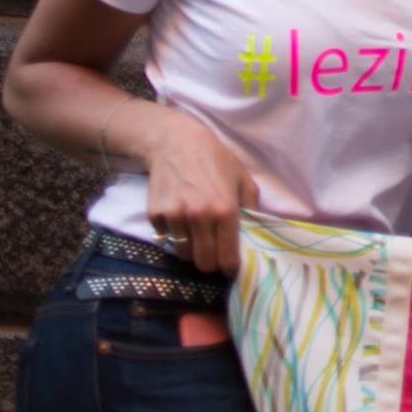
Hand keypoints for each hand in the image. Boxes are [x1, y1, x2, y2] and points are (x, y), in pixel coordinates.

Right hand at [142, 109, 258, 275]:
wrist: (176, 143)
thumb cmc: (215, 160)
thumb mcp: (242, 178)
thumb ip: (251, 206)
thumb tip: (255, 231)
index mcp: (226, 210)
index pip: (227, 257)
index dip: (229, 267)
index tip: (230, 268)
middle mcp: (200, 217)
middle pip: (204, 263)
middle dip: (210, 263)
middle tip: (214, 254)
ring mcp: (175, 217)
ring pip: (184, 254)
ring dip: (191, 249)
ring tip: (198, 234)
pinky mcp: (156, 215)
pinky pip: (166, 239)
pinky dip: (173, 235)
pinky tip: (180, 217)